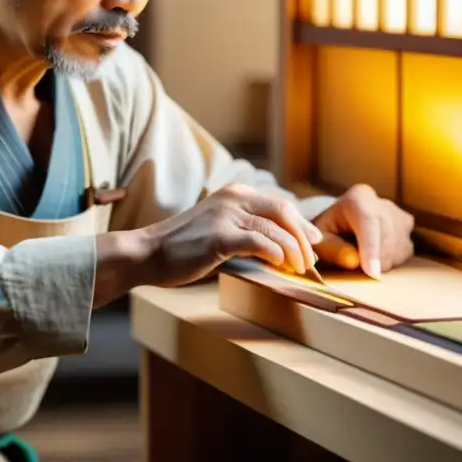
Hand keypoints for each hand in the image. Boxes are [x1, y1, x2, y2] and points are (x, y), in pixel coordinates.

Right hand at [138, 183, 323, 287]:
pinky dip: (275, 254)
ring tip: (299, 268)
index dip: (301, 225)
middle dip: (302, 236)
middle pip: (283, 211)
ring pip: (275, 229)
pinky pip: (259, 242)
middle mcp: (233, 198)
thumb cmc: (182, 248)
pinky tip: (280, 266)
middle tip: (311, 259)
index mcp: (235, 193)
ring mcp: (225, 215)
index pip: (279, 204)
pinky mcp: (219, 236)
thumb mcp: (217, 227)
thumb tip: (276, 246)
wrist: (147, 253)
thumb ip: (243, 229)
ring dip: (293, 251)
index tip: (313, 242)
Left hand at [312, 184, 414, 278]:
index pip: (368, 222)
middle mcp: (380, 202)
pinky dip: (392, 260)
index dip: (371, 249)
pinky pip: (405, 250)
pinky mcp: (407, 225)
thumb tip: (354, 261)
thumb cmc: (328, 231)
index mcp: (357, 198)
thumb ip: (333, 249)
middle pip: (387, 236)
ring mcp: (397, 212)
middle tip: (362, 274)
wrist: (340, 222)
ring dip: (383, 263)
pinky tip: (375, 256)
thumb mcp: (321, 239)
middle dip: (377, 261)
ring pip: (399, 246)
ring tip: (363, 259)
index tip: (372, 273)